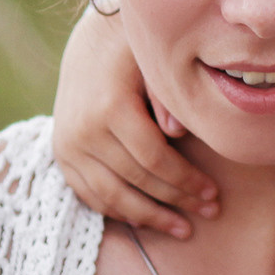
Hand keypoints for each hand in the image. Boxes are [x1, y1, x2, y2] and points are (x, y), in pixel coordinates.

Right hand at [50, 9, 218, 237]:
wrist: (90, 45)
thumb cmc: (134, 54)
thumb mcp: (155, 64)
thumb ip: (167, 97)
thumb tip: (178, 134)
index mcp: (110, 107)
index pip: (155, 159)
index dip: (187, 181)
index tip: (213, 192)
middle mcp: (83, 131)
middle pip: (137, 181)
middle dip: (177, 201)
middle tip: (210, 212)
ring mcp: (68, 146)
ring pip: (112, 197)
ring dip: (150, 217)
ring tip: (183, 229)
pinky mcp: (61, 155)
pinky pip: (90, 194)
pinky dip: (118, 210)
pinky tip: (146, 219)